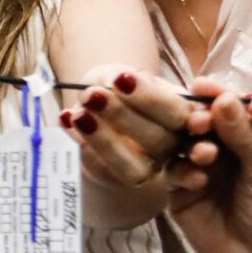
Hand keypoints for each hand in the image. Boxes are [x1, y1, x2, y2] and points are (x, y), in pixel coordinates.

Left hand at [64, 67, 204, 190]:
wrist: (100, 104)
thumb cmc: (118, 85)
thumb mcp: (119, 73)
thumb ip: (120, 77)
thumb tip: (116, 82)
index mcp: (185, 113)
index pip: (179, 111)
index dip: (152, 99)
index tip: (121, 79)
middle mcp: (175, 145)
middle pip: (162, 141)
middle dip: (123, 116)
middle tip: (91, 94)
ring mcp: (151, 167)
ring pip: (135, 168)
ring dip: (104, 142)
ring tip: (77, 114)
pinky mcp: (122, 179)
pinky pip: (105, 172)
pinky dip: (83, 146)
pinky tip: (67, 119)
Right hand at [167, 89, 251, 252]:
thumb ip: (244, 133)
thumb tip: (221, 97)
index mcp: (250, 139)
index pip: (227, 109)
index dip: (215, 97)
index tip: (203, 87)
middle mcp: (223, 152)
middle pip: (199, 123)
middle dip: (197, 119)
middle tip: (200, 121)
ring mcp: (201, 174)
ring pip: (182, 146)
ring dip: (190, 145)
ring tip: (206, 155)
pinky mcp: (182, 197)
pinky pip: (173, 174)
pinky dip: (182, 171)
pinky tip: (197, 180)